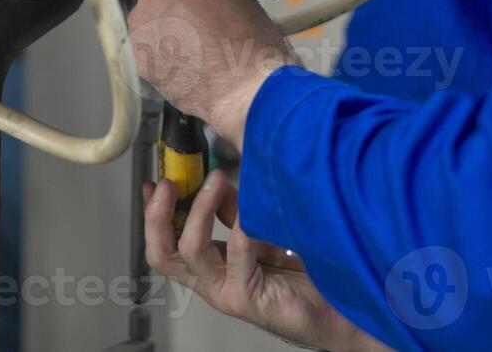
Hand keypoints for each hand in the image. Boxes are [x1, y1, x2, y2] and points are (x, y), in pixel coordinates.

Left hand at [126, 0, 295, 144]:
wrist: (246, 87)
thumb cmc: (252, 40)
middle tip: (182, 1)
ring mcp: (141, 23)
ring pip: (141, 12)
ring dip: (158, 19)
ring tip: (188, 38)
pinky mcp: (137, 54)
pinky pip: (142, 43)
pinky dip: (156, 48)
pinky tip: (182, 59)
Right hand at [145, 171, 390, 351]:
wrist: (337, 310)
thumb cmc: (304, 274)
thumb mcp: (260, 231)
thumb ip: (235, 211)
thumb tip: (215, 180)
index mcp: (211, 265)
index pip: (166, 241)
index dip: (154, 212)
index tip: (155, 182)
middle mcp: (212, 281)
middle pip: (163, 253)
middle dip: (159, 215)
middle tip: (170, 183)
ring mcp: (227, 291)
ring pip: (191, 252)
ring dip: (199, 211)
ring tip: (215, 181)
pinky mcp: (248, 298)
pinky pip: (237, 256)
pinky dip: (242, 228)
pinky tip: (252, 210)